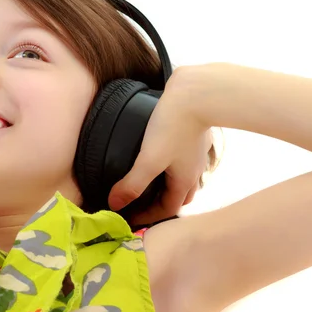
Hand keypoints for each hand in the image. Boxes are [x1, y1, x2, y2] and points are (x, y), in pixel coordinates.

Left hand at [108, 66, 212, 224]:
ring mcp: (196, 155)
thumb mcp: (149, 159)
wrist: (196, 93)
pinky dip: (171, 168)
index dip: (147, 217)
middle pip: (178, 197)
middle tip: (138, 204)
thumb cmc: (173, 126)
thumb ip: (132, 184)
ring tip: (147, 184)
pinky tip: (160, 158)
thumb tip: (115, 204)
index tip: (129, 217)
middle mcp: (194, 172)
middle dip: (159, 205)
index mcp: (184, 181)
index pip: (167, 210)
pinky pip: (183, 162)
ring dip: (166, 186)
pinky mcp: (194, 139)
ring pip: (183, 179)